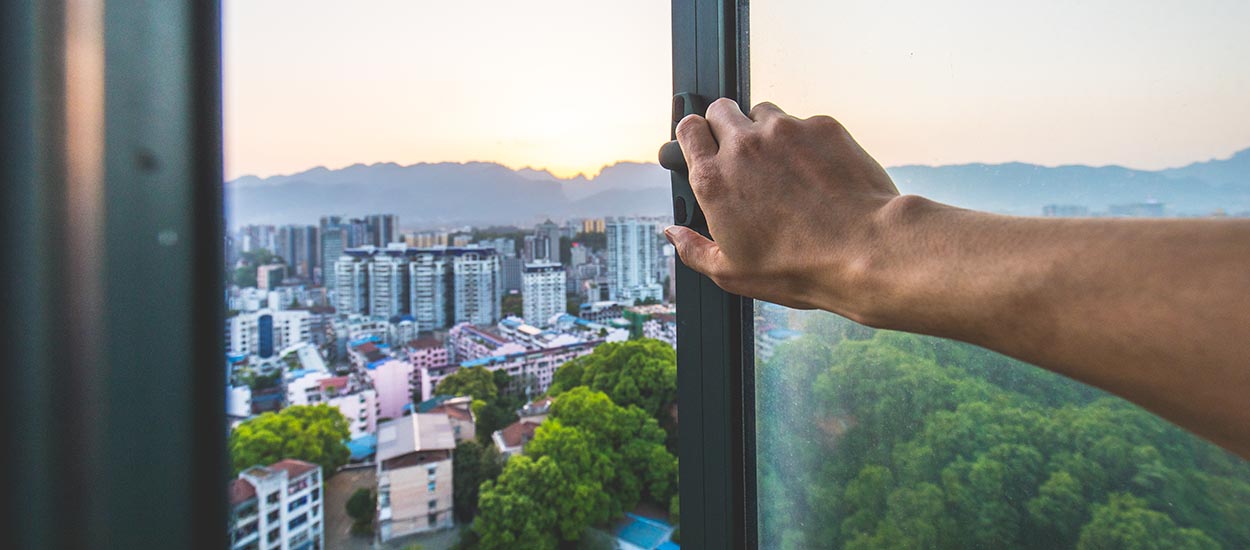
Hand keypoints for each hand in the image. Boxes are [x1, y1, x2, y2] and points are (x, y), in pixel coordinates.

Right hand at [666, 99, 900, 316]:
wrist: (864, 249)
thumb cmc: (798, 267)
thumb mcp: (732, 273)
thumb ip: (693, 249)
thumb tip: (673, 233)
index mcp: (715, 179)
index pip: (688, 129)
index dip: (695, 136)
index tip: (704, 147)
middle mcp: (744, 145)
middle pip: (720, 108)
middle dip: (725, 125)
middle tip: (742, 155)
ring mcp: (785, 130)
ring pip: (762, 111)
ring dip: (765, 131)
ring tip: (783, 167)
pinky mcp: (823, 126)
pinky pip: (804, 122)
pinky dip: (805, 141)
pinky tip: (818, 173)